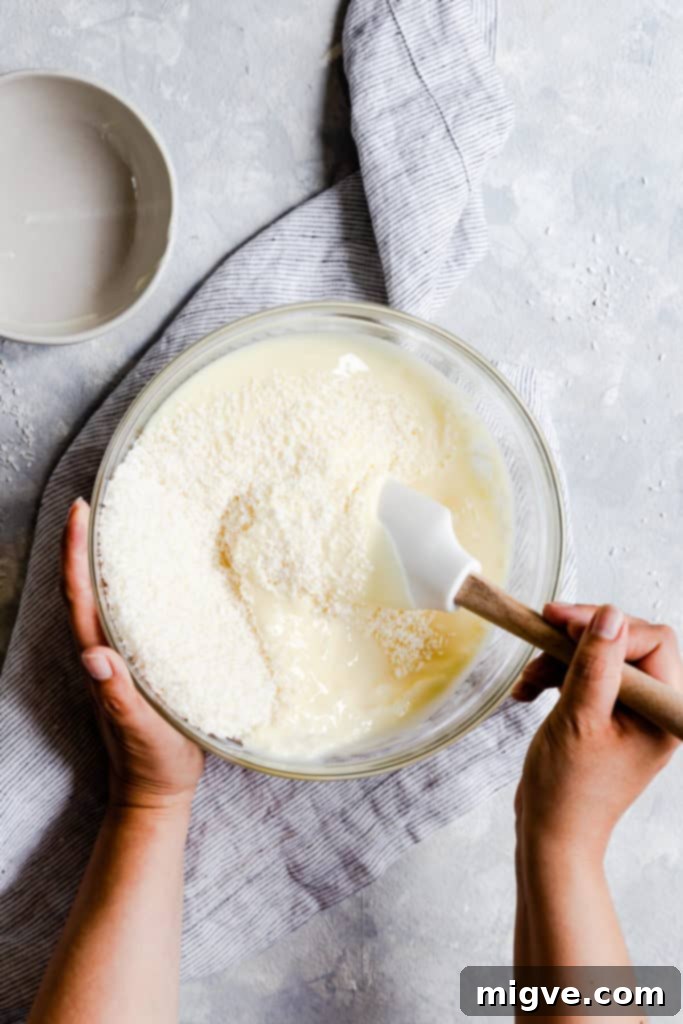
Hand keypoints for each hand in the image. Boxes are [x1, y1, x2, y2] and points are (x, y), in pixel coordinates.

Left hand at [62, 498, 204, 810]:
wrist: (159, 788)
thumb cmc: (150, 760)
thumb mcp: (138, 730)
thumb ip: (117, 696)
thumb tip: (94, 656)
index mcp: (101, 658)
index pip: (80, 596)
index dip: (76, 553)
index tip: (81, 511)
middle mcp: (105, 650)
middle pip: (85, 587)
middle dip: (84, 543)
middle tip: (96, 502)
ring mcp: (121, 656)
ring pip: (105, 598)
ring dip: (103, 559)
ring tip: (118, 523)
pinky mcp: (140, 663)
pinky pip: (130, 613)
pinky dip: (130, 585)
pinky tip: (152, 573)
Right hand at [512, 603, 680, 859]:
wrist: (551, 834)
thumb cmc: (568, 791)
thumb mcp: (579, 719)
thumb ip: (596, 665)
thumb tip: (608, 616)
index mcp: (663, 713)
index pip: (652, 640)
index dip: (605, 624)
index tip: (560, 622)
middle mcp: (655, 710)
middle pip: (628, 643)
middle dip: (579, 639)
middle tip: (544, 631)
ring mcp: (632, 714)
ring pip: (602, 656)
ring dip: (560, 658)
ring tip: (529, 679)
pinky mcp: (608, 717)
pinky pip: (587, 676)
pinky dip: (556, 676)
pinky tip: (530, 690)